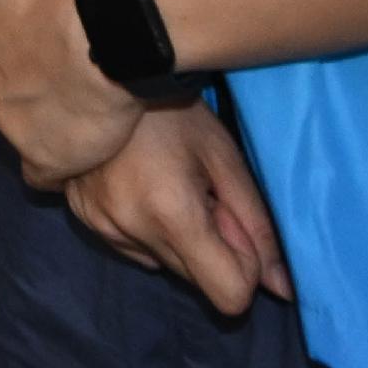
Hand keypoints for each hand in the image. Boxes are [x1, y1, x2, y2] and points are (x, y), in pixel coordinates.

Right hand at [0, 0, 142, 189]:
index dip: (32, 95)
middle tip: (71, 50)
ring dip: (16, 11)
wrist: (111, 39)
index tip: (63, 90)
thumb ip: (42, 164)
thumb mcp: (67, 159)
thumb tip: (37, 173)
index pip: (4, 100)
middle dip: (24, 53)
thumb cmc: (97, 101)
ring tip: (60, 10)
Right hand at [63, 104, 294, 316]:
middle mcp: (131, 231)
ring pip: (164, 265)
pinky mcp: (84, 220)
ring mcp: (102, 228)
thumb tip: (283, 288)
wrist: (101, 73)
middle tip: (202, 193)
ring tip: (167, 184)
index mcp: (172, 214)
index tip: (235, 223)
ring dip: (177, 239)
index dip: (244, 267)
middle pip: (196, 281)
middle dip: (211, 248)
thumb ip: (257, 227)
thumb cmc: (174, 111)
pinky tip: (141, 186)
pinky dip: (147, 229)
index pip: (228, 294)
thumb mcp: (225, 159)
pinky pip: (133, 249)